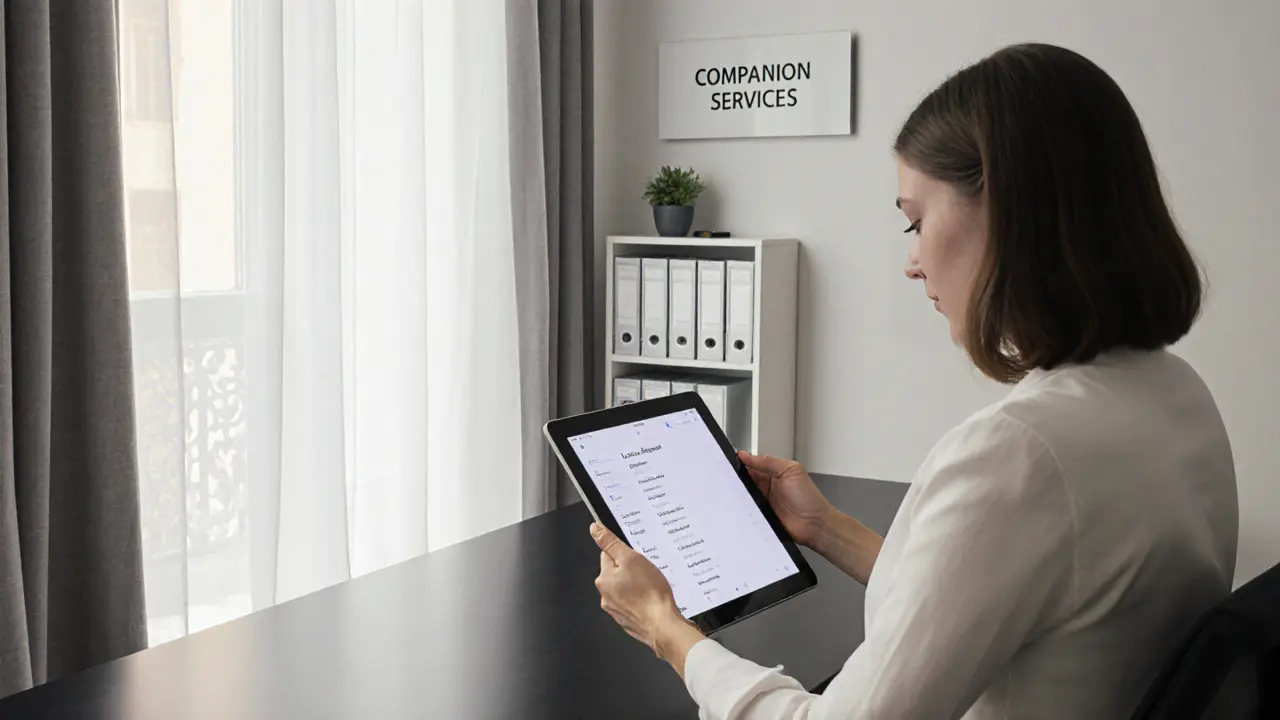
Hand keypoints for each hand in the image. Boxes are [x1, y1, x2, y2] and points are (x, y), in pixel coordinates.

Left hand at [591, 523, 703, 672]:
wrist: (662, 625)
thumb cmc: (650, 593)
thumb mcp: (631, 558)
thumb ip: (611, 543)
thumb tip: (594, 529)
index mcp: (603, 579)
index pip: (608, 555)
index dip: (624, 553)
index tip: (635, 557)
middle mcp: (605, 596)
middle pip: (616, 573)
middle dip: (631, 570)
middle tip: (647, 572)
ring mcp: (616, 610)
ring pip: (625, 588)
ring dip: (636, 585)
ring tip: (651, 587)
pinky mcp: (627, 620)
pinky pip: (633, 603)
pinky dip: (641, 600)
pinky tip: (651, 600)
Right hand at [738, 451, 834, 548]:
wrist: (815, 525)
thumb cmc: (809, 499)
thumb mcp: (791, 471)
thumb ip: (769, 462)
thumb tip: (747, 455)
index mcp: (774, 472)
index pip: (752, 464)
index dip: (742, 463)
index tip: (732, 462)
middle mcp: (767, 487)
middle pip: (745, 480)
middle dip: (738, 479)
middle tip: (733, 479)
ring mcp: (763, 502)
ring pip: (743, 496)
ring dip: (740, 495)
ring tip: (740, 494)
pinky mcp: (760, 516)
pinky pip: (746, 511)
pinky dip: (743, 509)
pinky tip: (743, 508)